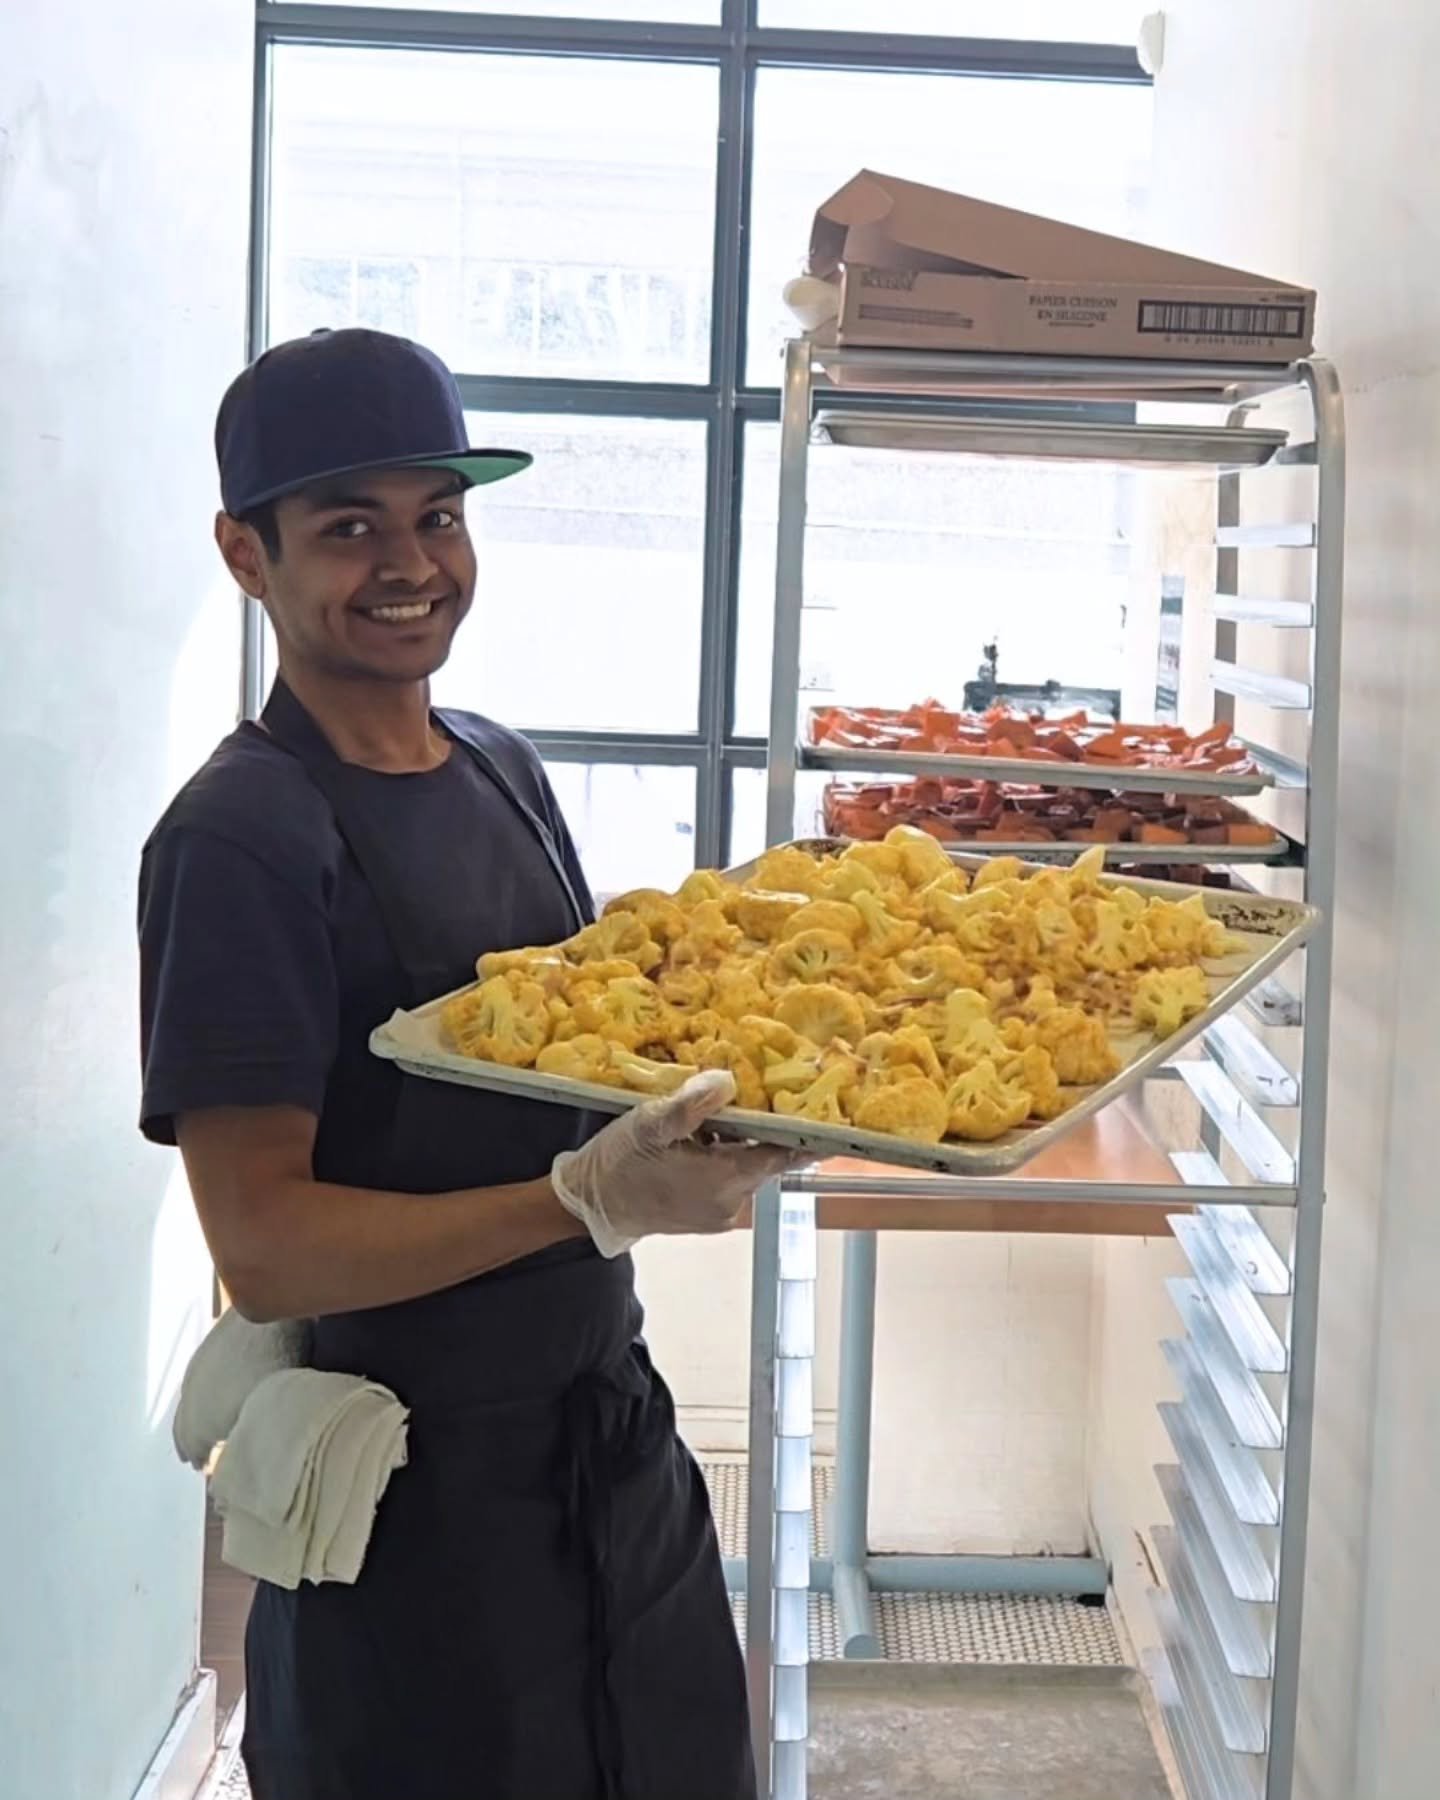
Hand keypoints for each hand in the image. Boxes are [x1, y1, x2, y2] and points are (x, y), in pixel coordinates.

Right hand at [550, 1071, 794, 1257]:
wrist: (590, 1205)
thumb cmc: (619, 1162)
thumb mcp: (649, 1123)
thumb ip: (691, 1105)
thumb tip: (728, 1081)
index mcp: (725, 1178)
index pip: (783, 1154)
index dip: (805, 1134)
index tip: (830, 1116)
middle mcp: (732, 1201)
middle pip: (765, 1159)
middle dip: (765, 1129)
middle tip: (767, 1094)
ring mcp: (720, 1213)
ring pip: (745, 1168)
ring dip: (740, 1144)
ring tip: (720, 1115)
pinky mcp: (706, 1217)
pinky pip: (728, 1182)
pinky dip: (724, 1160)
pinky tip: (701, 1141)